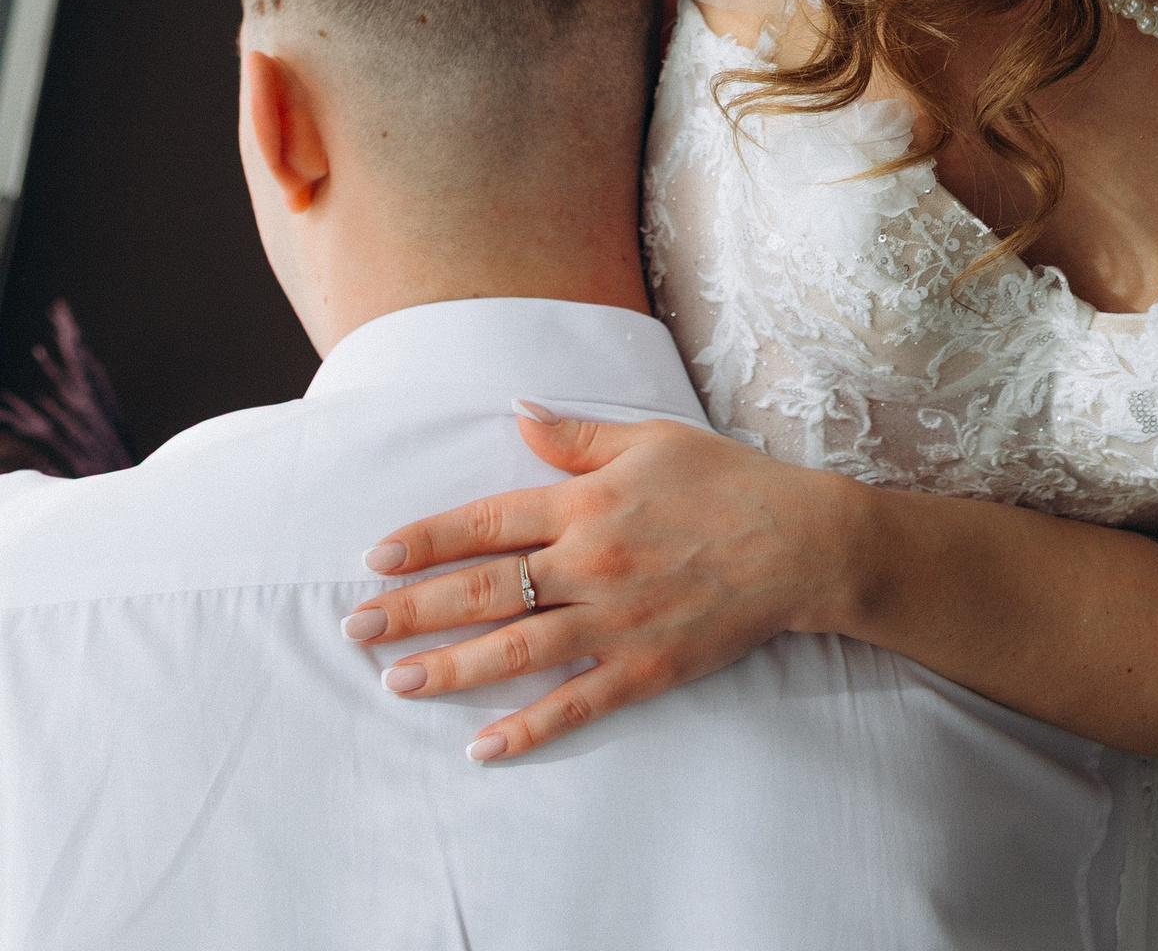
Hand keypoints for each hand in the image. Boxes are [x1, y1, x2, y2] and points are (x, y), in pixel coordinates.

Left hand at [340, 409, 859, 759]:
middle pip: (485, 590)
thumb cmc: (727, 481)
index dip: (427, 541)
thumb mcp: (650, 438)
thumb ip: (576, 434)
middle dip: (413, 610)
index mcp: (587, 503)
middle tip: (355, 629)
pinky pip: (574, 703)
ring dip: (449, 669)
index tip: (377, 557)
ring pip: (515, 651)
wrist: (800, 543)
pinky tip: (482, 748)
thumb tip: (516, 411)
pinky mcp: (645, 667)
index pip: (488, 522)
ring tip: (396, 683)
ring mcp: (616, 620)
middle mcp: (591, 562)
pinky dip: (526, 729)